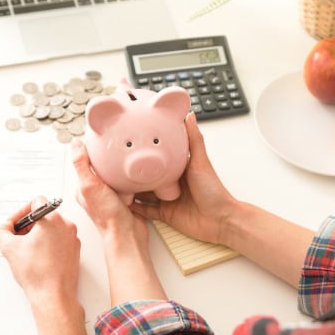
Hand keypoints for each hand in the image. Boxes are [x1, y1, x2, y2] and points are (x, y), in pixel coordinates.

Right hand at [0, 196, 80, 301]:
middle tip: (18, 240)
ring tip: (27, 252)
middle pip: (43, 216)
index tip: (14, 225)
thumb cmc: (37, 273)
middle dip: (28, 227)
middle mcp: (66, 226)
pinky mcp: (74, 251)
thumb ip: (0, 232)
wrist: (53, 296)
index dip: (21, 213)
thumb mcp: (8, 248)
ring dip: (37, 236)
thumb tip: (1, 229)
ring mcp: (72, 239)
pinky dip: (47, 246)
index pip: (36, 202)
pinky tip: (38, 259)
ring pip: (51, 229)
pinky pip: (59, 241)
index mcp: (53, 219)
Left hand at [70, 138, 148, 253]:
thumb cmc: (108, 215)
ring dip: (119, 165)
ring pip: (113, 172)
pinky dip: (128, 175)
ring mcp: (110, 194)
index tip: (98, 136)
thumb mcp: (90, 186)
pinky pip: (125, 180)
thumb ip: (82, 165)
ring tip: (124, 156)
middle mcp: (95, 191)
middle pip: (99, 166)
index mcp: (83, 187)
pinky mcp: (124, 197)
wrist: (128, 234)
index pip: (84, 161)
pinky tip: (132, 172)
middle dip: (106, 155)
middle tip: (113, 143)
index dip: (90, 148)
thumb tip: (75, 144)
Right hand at [129, 111, 236, 245]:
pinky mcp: (165, 214)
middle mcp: (171, 182)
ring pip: (143, 192)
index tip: (132, 141)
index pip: (159, 156)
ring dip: (130, 188)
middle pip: (148, 174)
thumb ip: (193, 140)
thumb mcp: (200, 162)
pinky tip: (122, 202)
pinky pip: (146, 210)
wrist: (221, 220)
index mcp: (179, 168)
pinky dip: (134, 207)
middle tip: (116, 162)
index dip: (147, 150)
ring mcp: (167, 198)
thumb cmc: (213, 191)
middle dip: (134, 170)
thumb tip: (189, 115)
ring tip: (113, 182)